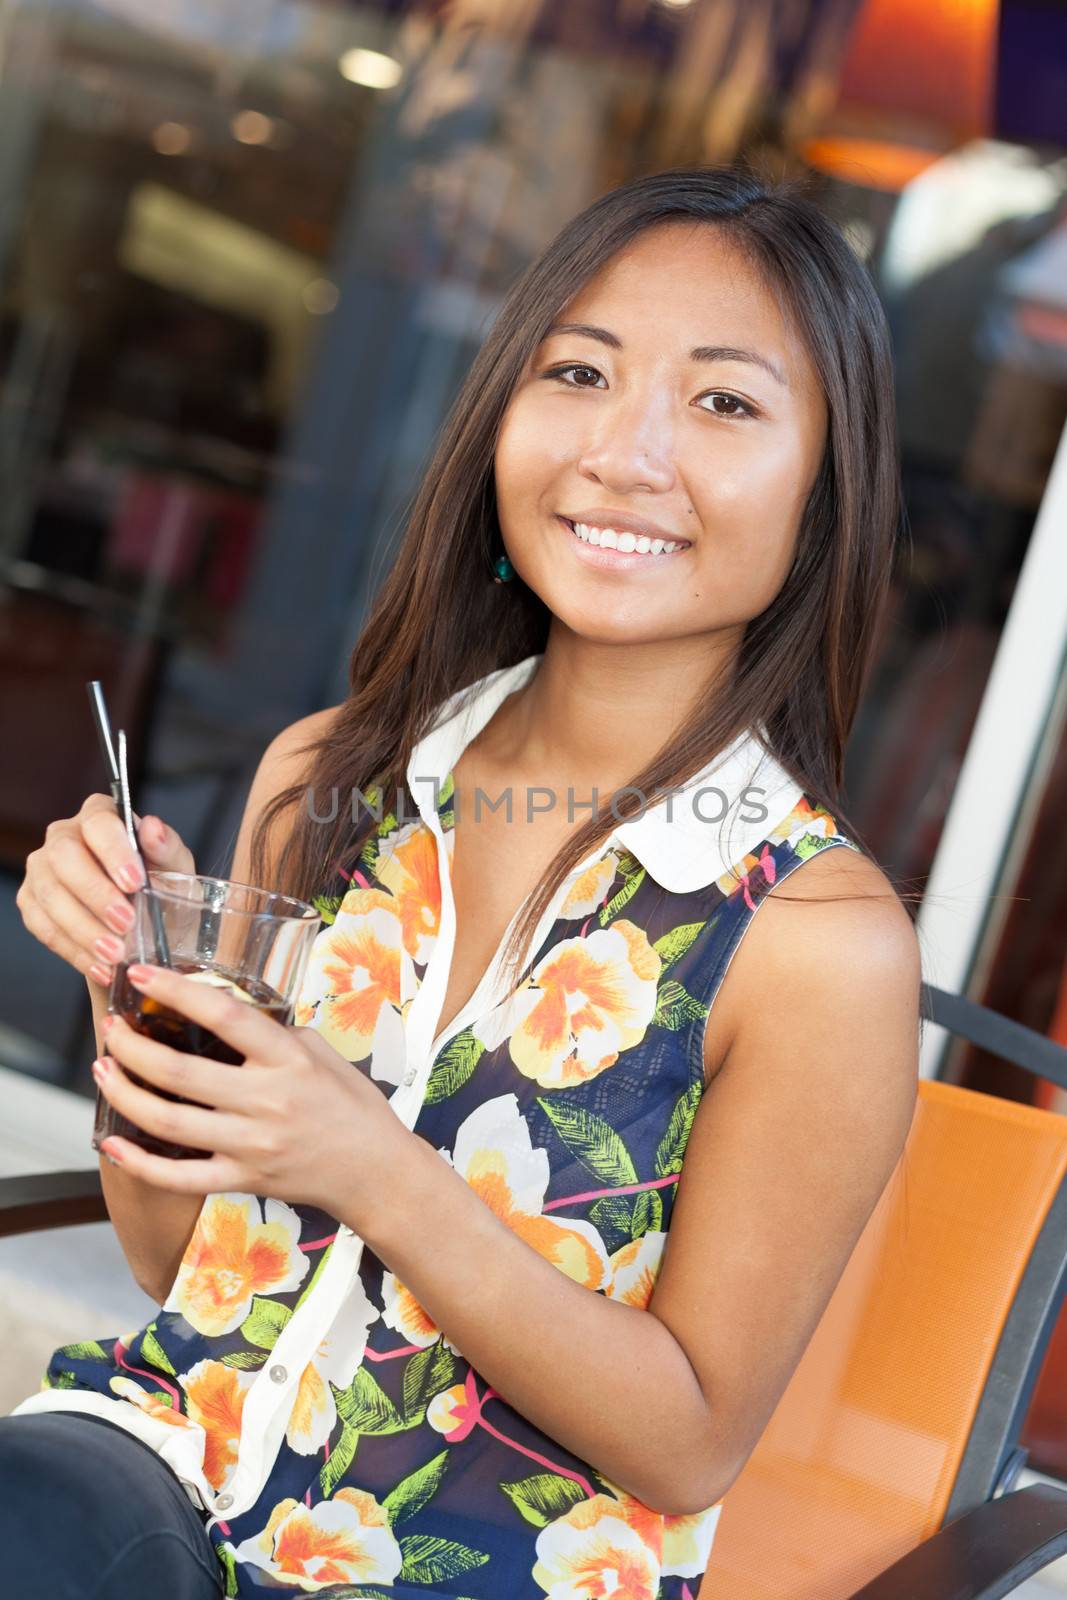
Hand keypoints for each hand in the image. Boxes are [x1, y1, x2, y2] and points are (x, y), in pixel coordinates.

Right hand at [16, 796, 194, 990]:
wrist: (150, 924)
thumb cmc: (162, 886)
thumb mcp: (176, 869)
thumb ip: (167, 848)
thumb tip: (153, 828)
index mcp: (100, 816)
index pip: (98, 823)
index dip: (114, 851)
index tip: (135, 882)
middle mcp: (63, 836)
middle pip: (64, 857)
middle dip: (95, 894)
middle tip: (126, 924)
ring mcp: (42, 870)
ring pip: (51, 896)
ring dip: (84, 929)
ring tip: (115, 954)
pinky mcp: (32, 903)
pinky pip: (44, 928)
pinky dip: (74, 951)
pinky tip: (100, 966)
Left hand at [93, 963, 409, 1217]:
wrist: (375, 1171)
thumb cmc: (350, 1104)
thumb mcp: (320, 1051)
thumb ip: (271, 1034)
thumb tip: (220, 1013)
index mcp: (288, 1058)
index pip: (224, 1015)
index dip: (177, 991)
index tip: (143, 973)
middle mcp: (267, 1100)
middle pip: (179, 1071)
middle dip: (131, 1047)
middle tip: (111, 1028)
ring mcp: (251, 1144)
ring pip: (168, 1121)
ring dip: (124, 1093)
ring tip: (103, 1070)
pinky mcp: (242, 1179)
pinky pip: (178, 1176)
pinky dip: (138, 1162)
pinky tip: (112, 1142)